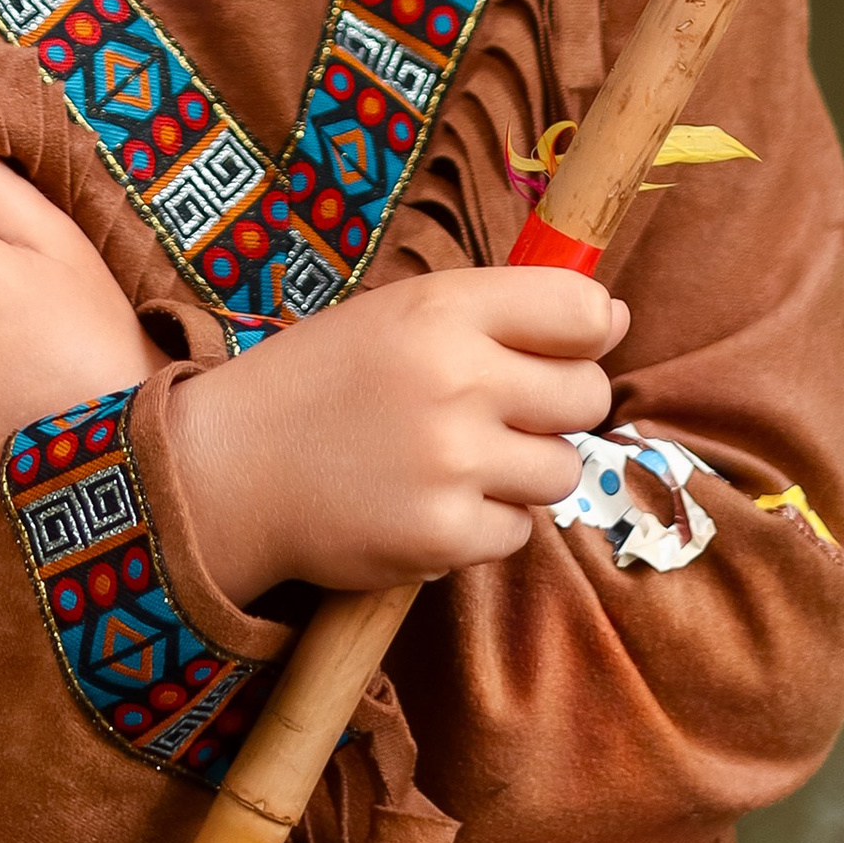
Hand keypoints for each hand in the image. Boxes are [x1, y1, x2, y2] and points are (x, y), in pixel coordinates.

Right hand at [169, 265, 624, 601]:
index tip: (559, 348)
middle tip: (495, 414)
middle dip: (556, 409)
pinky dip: (485, 524)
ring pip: (562, 471)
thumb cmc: (323, 383)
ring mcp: (451, 462)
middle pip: (588, 395)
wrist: (228, 469)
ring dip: (522, 472)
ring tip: (454, 462)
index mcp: (444, 307)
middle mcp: (455, 378)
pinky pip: (518, 531)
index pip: (583, 309)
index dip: (587, 331)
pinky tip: (429, 502)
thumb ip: (501, 310)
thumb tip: (615, 317)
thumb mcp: (399, 313)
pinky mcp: (443, 535)